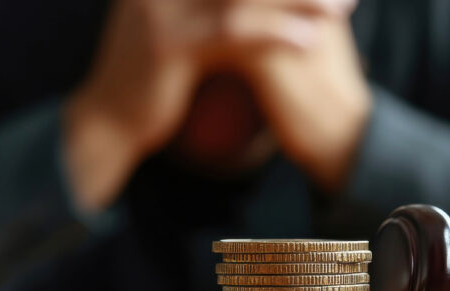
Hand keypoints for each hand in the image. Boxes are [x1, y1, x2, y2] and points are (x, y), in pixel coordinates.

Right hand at [64, 0, 353, 209]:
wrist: (109, 120)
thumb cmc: (150, 77)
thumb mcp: (178, 28)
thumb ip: (204, 5)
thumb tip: (246, 3)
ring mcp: (161, 5)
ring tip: (340, 8)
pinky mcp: (168, 42)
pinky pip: (232, 31)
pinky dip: (275, 33)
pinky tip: (308, 40)